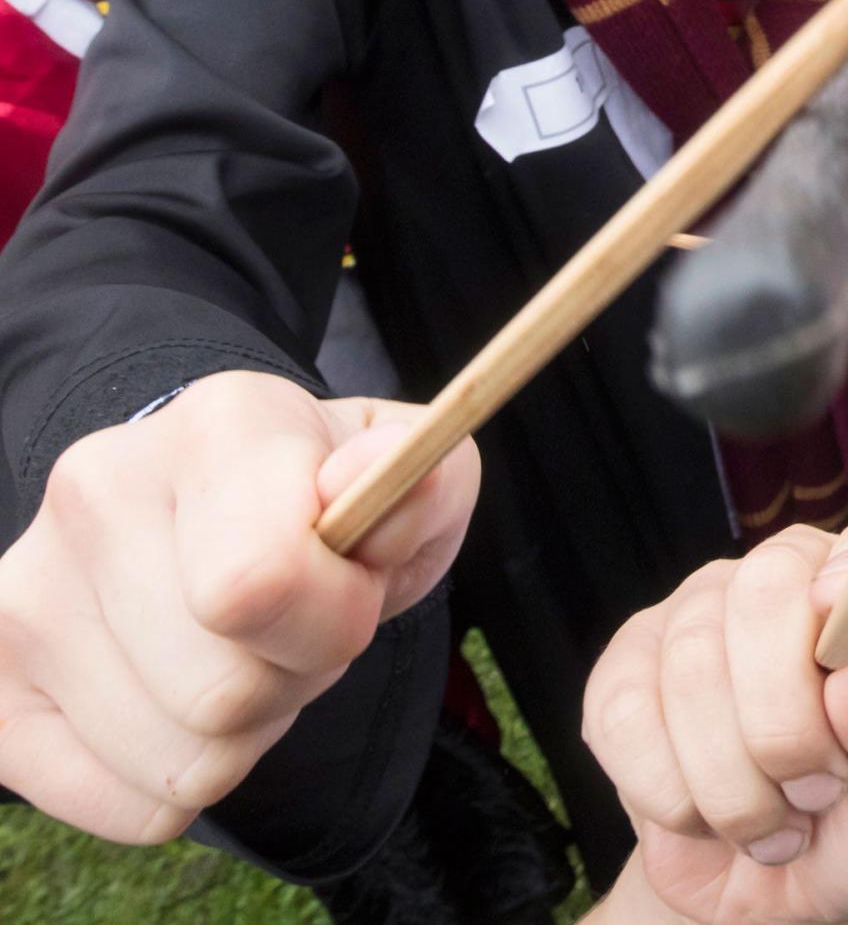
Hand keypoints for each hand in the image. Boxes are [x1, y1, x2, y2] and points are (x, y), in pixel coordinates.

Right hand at [0, 373, 478, 842]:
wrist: (216, 508)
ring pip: (181, 763)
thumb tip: (368, 478)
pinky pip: (131, 809)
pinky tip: (180, 697)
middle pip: (224, 693)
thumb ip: (421, 484)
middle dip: (295, 678)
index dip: (334, 615)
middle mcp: (98, 491)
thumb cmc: (329, 506)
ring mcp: (26, 592)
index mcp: (218, 424)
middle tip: (295, 625)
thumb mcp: (411, 482)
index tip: (352, 582)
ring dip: (243, 733)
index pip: (258, 582)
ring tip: (241, 652)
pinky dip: (181, 780)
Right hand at [585, 521, 847, 924]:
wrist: (784, 894)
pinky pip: (626, 715)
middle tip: (820, 791)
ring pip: (692, 665)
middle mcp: (788, 580)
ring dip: (736, 782)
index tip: (844, 664)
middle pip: (764, 593)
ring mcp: (699, 616)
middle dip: (788, 725)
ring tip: (775, 817)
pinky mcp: (626, 672)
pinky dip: (671, 795)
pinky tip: (708, 816)